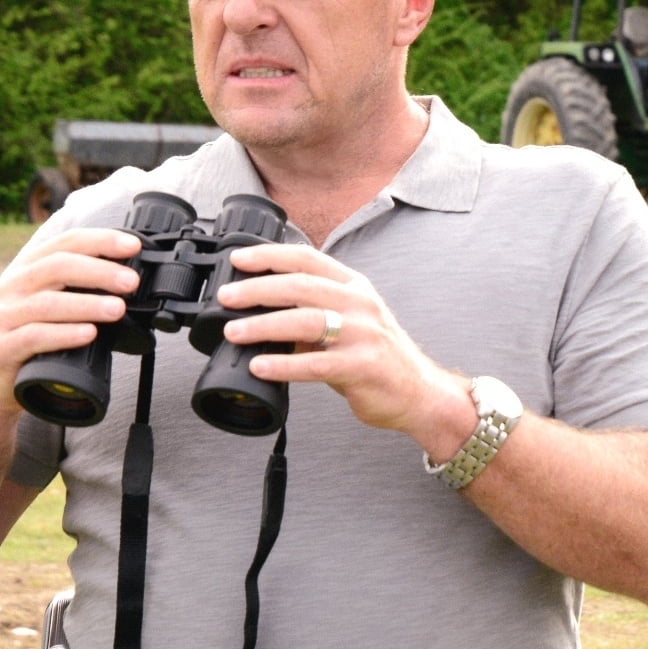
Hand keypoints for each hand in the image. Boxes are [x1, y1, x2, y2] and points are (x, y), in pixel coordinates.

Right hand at [0, 227, 142, 408]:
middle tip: (131, 282)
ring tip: (117, 309)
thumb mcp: (57, 304)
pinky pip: (34, 337)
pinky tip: (88, 334)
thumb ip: (85, 289)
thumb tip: (132, 281)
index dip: (101, 240)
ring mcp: (6, 316)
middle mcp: (15, 285)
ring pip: (48, 303)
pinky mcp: (3, 347)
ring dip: (87, 304)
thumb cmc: (34, 336)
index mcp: (31, 268)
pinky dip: (65, 334)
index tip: (133, 246)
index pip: (67, 243)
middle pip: (58, 267)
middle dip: (99, 271)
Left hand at [215, 244, 472, 452]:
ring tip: (233, 332)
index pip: (308, 259)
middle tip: (226, 298)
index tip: (238, 260)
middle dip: (257, 290)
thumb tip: (261, 314)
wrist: (420, 393)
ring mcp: (364, 334)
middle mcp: (360, 304)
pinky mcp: (363, 366)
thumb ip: (312, 314)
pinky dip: (284, 365)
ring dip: (263, 326)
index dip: (270, 255)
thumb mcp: (349, 323)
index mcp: (354, 287)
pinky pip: (315, 364)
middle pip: (301, 286)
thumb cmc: (379, 358)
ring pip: (305, 322)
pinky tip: (261, 367)